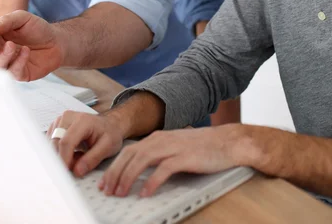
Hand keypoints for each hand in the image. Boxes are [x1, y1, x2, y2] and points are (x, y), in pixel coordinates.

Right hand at [0, 10, 64, 80]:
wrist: (57, 40)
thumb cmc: (37, 29)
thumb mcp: (22, 18)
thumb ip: (7, 21)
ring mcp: (9, 64)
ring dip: (2, 56)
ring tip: (13, 45)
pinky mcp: (20, 74)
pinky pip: (13, 72)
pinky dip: (18, 61)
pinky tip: (26, 51)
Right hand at [47, 110, 124, 176]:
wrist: (109, 124)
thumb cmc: (109, 133)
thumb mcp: (108, 147)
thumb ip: (92, 159)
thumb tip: (77, 171)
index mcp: (82, 121)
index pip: (66, 142)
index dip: (64, 160)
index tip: (66, 173)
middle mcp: (68, 117)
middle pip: (56, 143)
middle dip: (63, 159)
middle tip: (76, 167)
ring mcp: (61, 120)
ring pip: (51, 144)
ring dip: (60, 156)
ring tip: (77, 157)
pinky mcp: (56, 125)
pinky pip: (51, 143)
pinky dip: (58, 152)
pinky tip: (71, 153)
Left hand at [100, 125, 244, 197]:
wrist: (227, 142)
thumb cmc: (202, 147)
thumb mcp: (174, 147)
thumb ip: (157, 156)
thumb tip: (139, 171)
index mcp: (157, 138)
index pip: (128, 152)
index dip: (114, 167)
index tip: (105, 182)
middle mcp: (161, 140)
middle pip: (130, 155)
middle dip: (115, 173)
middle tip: (107, 190)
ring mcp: (172, 147)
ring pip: (142, 160)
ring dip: (128, 177)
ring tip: (120, 192)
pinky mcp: (184, 157)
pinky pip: (163, 169)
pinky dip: (152, 181)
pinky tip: (145, 192)